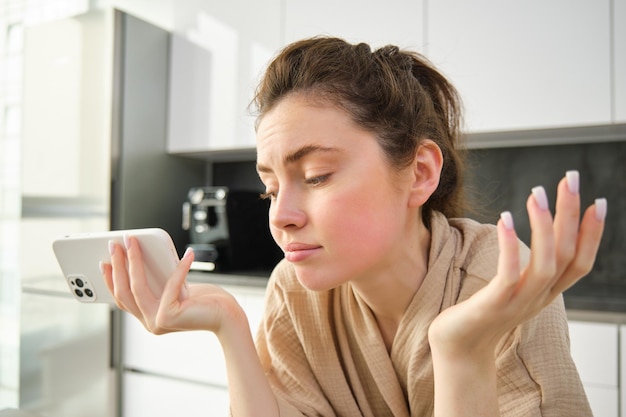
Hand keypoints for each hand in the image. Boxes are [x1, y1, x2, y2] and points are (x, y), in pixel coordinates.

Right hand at [101, 236, 244, 335]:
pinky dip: (178, 267)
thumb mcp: (176, 286)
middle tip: (115, 244)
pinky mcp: (170, 316)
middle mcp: (149, 323)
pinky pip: (170, 285)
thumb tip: (141, 255)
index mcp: (148, 317)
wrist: (226, 316)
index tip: (105, 260)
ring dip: (134, 261)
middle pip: (125, 291)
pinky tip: (187, 253)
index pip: (122, 298)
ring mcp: (157, 322)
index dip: (111, 279)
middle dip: (118, 265)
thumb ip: (158, 279)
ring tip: (134, 242)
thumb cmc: (203, 300)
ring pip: (138, 287)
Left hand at [428, 171, 606, 359]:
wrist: (458, 350)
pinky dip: (510, 246)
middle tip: (570, 178)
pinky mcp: (493, 306)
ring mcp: (517, 303)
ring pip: (545, 263)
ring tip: (537, 193)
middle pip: (567, 255)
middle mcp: (538, 298)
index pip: (580, 262)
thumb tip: (535, 239)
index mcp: (545, 293)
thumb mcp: (513, 290)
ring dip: (544, 226)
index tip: (599, 201)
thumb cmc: (481, 314)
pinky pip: (508, 275)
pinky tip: (505, 218)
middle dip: (571, 215)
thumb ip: (527, 270)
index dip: (593, 234)